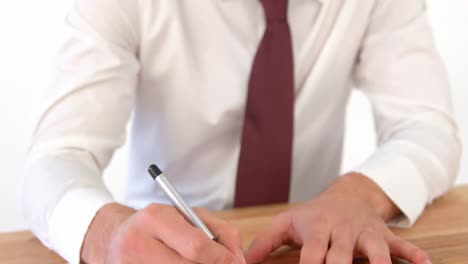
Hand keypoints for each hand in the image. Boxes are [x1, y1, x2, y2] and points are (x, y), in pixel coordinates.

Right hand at [81, 203, 245, 263]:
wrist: (115, 238)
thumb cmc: (160, 226)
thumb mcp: (189, 217)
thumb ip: (220, 232)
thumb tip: (238, 259)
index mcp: (155, 218)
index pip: (195, 246)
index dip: (221, 259)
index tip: (235, 263)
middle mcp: (137, 243)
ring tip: (200, 263)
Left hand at [245, 173, 430, 263]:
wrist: (346, 195)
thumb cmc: (312, 214)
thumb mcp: (287, 223)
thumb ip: (264, 243)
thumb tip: (241, 262)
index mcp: (317, 229)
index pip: (312, 254)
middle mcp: (342, 231)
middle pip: (342, 256)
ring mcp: (366, 233)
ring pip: (375, 251)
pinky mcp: (384, 235)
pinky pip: (403, 245)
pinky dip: (414, 255)